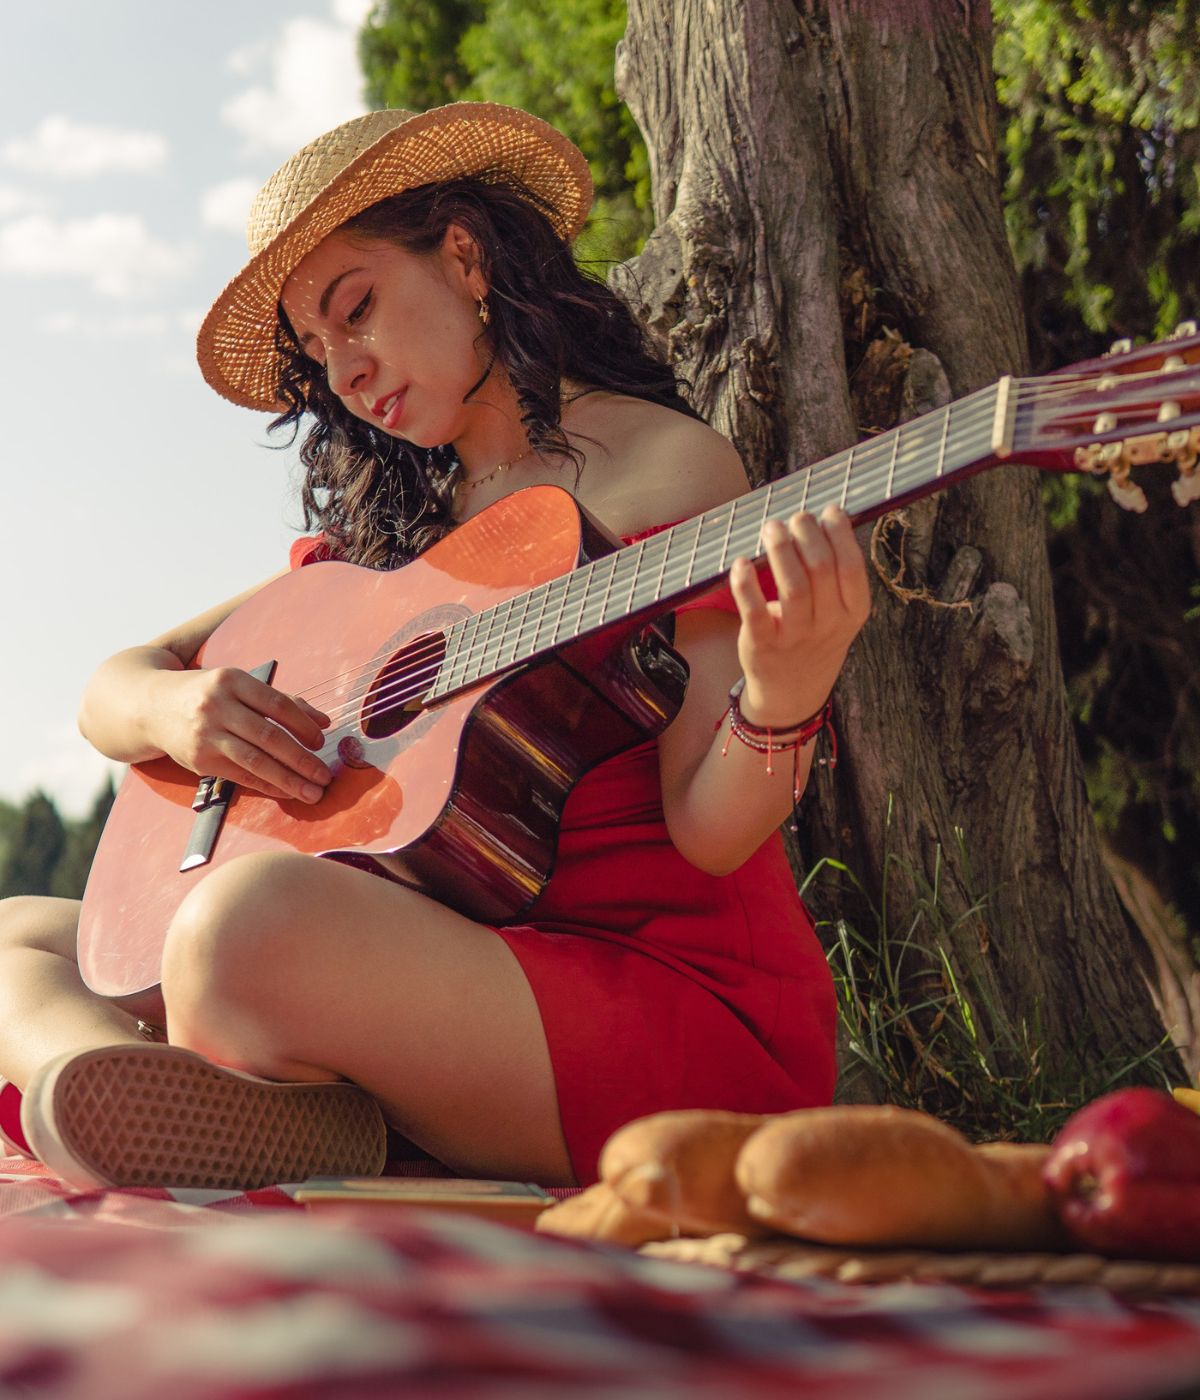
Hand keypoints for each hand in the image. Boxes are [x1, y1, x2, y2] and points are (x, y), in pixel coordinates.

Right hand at [151, 667, 331, 802]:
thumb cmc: (208, 695)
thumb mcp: (240, 687)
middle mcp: (217, 706)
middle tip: (325, 776)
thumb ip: (282, 702)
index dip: (304, 725)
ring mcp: (205, 734)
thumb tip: (324, 722)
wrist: (150, 706)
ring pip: (255, 761)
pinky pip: (240, 775)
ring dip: (288, 780)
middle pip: (269, 736)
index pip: (278, 704)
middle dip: (302, 760)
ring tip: (312, 792)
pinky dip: (267, 785)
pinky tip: (286, 791)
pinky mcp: (198, 759)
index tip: (322, 742)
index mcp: (232, 680)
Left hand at [729, 504, 870, 724]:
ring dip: (781, 551)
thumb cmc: (815, 637)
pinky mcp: (762, 644)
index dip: (841, 534)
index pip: (852, 567)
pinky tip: (742, 563)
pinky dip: (746, 585)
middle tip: (794, 519)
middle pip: (821, 569)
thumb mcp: (839, 611)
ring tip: (772, 529)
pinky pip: (754, 612)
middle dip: (807, 534)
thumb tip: (824, 518)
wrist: (792, 691)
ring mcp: (794, 637)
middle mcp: (828, 625)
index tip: (829, 512)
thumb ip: (835, 573)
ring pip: (793, 588)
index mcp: (852, 612)